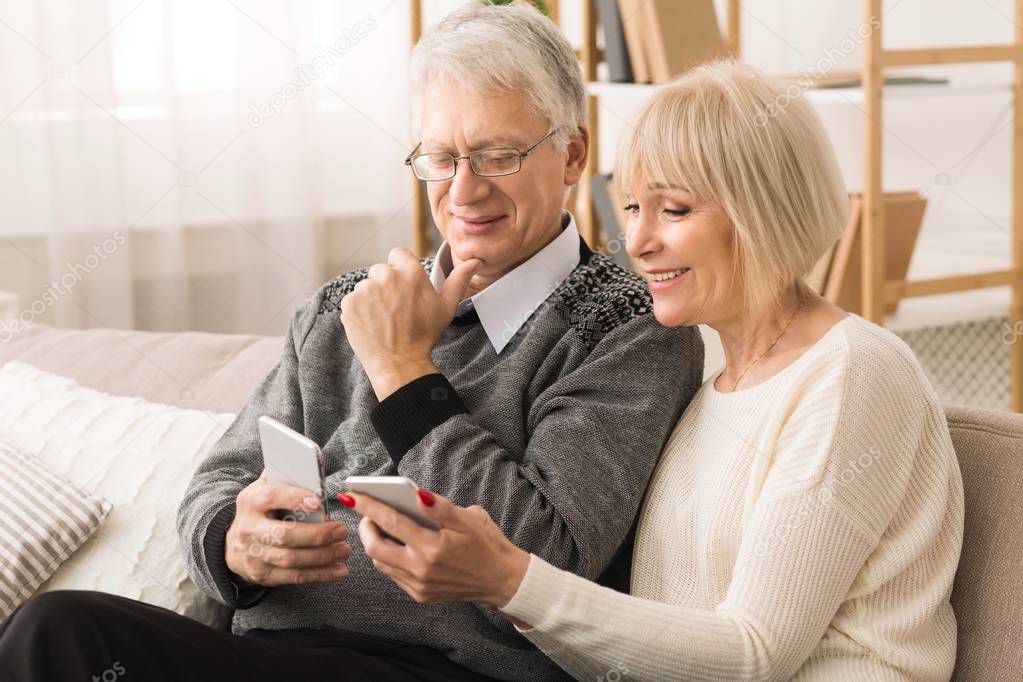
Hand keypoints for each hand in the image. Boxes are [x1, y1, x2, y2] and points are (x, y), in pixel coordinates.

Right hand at [225, 470, 350, 586]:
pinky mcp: (263, 575)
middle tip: (342, 531)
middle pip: (284, 535)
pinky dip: (320, 574)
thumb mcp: (264, 489)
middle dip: (317, 535)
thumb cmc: (261, 510)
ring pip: (291, 559)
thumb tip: (311, 466)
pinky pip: (294, 577)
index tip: (319, 502)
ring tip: (345, 550)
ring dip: (323, 556)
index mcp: (251, 501)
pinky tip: (338, 569)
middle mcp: (249, 529)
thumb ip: (285, 478)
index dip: (295, 498)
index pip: (272, 497)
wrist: (234, 545)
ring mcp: (254, 555)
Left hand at [339, 247, 479, 399]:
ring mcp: (365, 289)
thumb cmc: (424, 335)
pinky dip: (359, 310)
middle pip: (381, 270)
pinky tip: (372, 324)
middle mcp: (386, 275)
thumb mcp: (446, 307)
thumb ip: (459, 280)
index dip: (401, 270)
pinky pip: (353, 300)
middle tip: (395, 309)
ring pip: (366, 285)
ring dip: (372, 298)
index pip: (399, 254)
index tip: (404, 288)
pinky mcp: (350, 303)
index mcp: (411, 271)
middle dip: (386, 285)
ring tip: (384, 319)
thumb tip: (475, 261)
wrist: (399, 362)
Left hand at [347, 489, 530, 611]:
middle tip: (369, 514)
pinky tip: (397, 544)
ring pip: (381, 563)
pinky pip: (393, 574)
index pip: (391, 522)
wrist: (502, 580)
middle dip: (365, 528)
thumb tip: (416, 494)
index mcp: (433, 547)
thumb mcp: (469, 519)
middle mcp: (422, 569)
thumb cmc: (486, 545)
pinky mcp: (420, 595)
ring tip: (380, 526)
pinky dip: (388, 557)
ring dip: (375, 543)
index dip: (368, 506)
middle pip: (374, 548)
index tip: (351, 495)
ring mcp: (419, 585)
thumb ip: (440, 507)